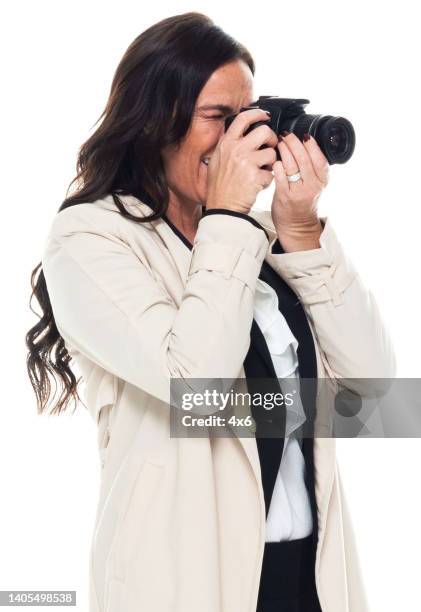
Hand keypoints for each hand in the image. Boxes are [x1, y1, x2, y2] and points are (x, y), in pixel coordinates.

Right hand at [206, 108, 277, 213]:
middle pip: (264, 131)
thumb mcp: (217, 161)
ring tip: (262, 171)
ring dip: (271, 163)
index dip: (257, 114)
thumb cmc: (220, 188)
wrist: (222, 208)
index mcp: (226, 144)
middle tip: (270, 147)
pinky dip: (268, 180)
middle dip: (272, 139)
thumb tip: (243, 134)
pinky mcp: (256, 176)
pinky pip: (271, 173)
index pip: (243, 119)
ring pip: (271, 153)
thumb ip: (229, 146)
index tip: (265, 115)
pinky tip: (259, 184)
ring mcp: (246, 162)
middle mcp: (236, 149)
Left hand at [271, 132, 328, 248]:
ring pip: (292, 166)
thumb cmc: (303, 200)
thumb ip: (312, 167)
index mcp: (322, 180)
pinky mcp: (285, 196)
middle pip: (304, 159)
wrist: (296, 224)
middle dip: (294, 143)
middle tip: (287, 134)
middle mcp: (312, 186)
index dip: (312, 145)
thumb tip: (303, 142)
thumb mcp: (314, 183)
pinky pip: (281, 177)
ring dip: (284, 151)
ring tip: (279, 142)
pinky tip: (275, 160)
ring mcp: (299, 192)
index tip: (304, 135)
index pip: (320, 159)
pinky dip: (277, 166)